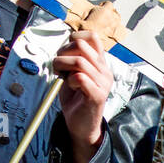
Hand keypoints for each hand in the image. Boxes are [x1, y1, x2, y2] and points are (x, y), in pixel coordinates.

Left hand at [54, 31, 112, 162]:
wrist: (81, 125)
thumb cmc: (75, 98)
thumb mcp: (73, 73)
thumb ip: (72, 58)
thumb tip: (63, 44)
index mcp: (100, 64)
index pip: (92, 37)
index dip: (75, 37)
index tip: (66, 49)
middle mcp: (105, 71)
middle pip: (81, 45)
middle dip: (62, 52)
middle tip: (58, 65)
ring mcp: (103, 83)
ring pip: (79, 60)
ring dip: (62, 65)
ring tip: (60, 75)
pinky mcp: (98, 95)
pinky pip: (80, 77)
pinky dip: (69, 80)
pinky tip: (69, 86)